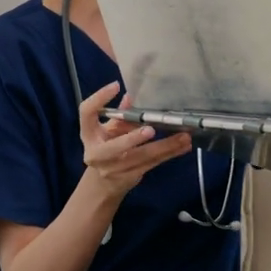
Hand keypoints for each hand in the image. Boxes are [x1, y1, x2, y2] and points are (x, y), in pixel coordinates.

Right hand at [79, 83, 191, 198]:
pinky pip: (152, 164)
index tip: (116, 86)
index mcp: (88, 135)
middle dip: (133, 138)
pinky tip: (184, 146)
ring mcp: (113, 168)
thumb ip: (119, 116)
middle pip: (114, 146)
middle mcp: (96, 153)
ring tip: (184, 137)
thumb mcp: (108, 130)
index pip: (86, 113)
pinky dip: (170, 154)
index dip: (99, 99)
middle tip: (151, 129)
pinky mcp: (130, 177)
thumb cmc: (105, 149)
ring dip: (165, 146)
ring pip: (141, 157)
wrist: (101, 184)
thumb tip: (130, 97)